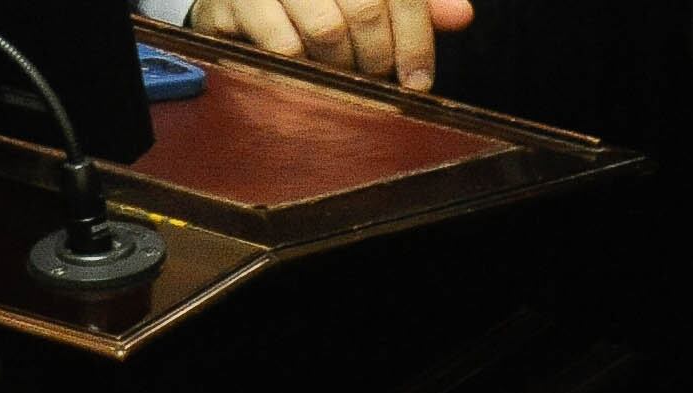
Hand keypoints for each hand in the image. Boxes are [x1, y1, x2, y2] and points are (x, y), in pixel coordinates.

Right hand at [190, 0, 474, 88]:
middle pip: (365, 10)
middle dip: (378, 58)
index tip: (419, 83)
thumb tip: (461, 17)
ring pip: (324, 31)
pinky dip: (300, 71)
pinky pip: (279, 47)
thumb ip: (409, 2)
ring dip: (341, 68)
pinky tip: (306, 81)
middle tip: (376, 84)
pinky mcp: (231, 4)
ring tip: (342, 82)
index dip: (415, 39)